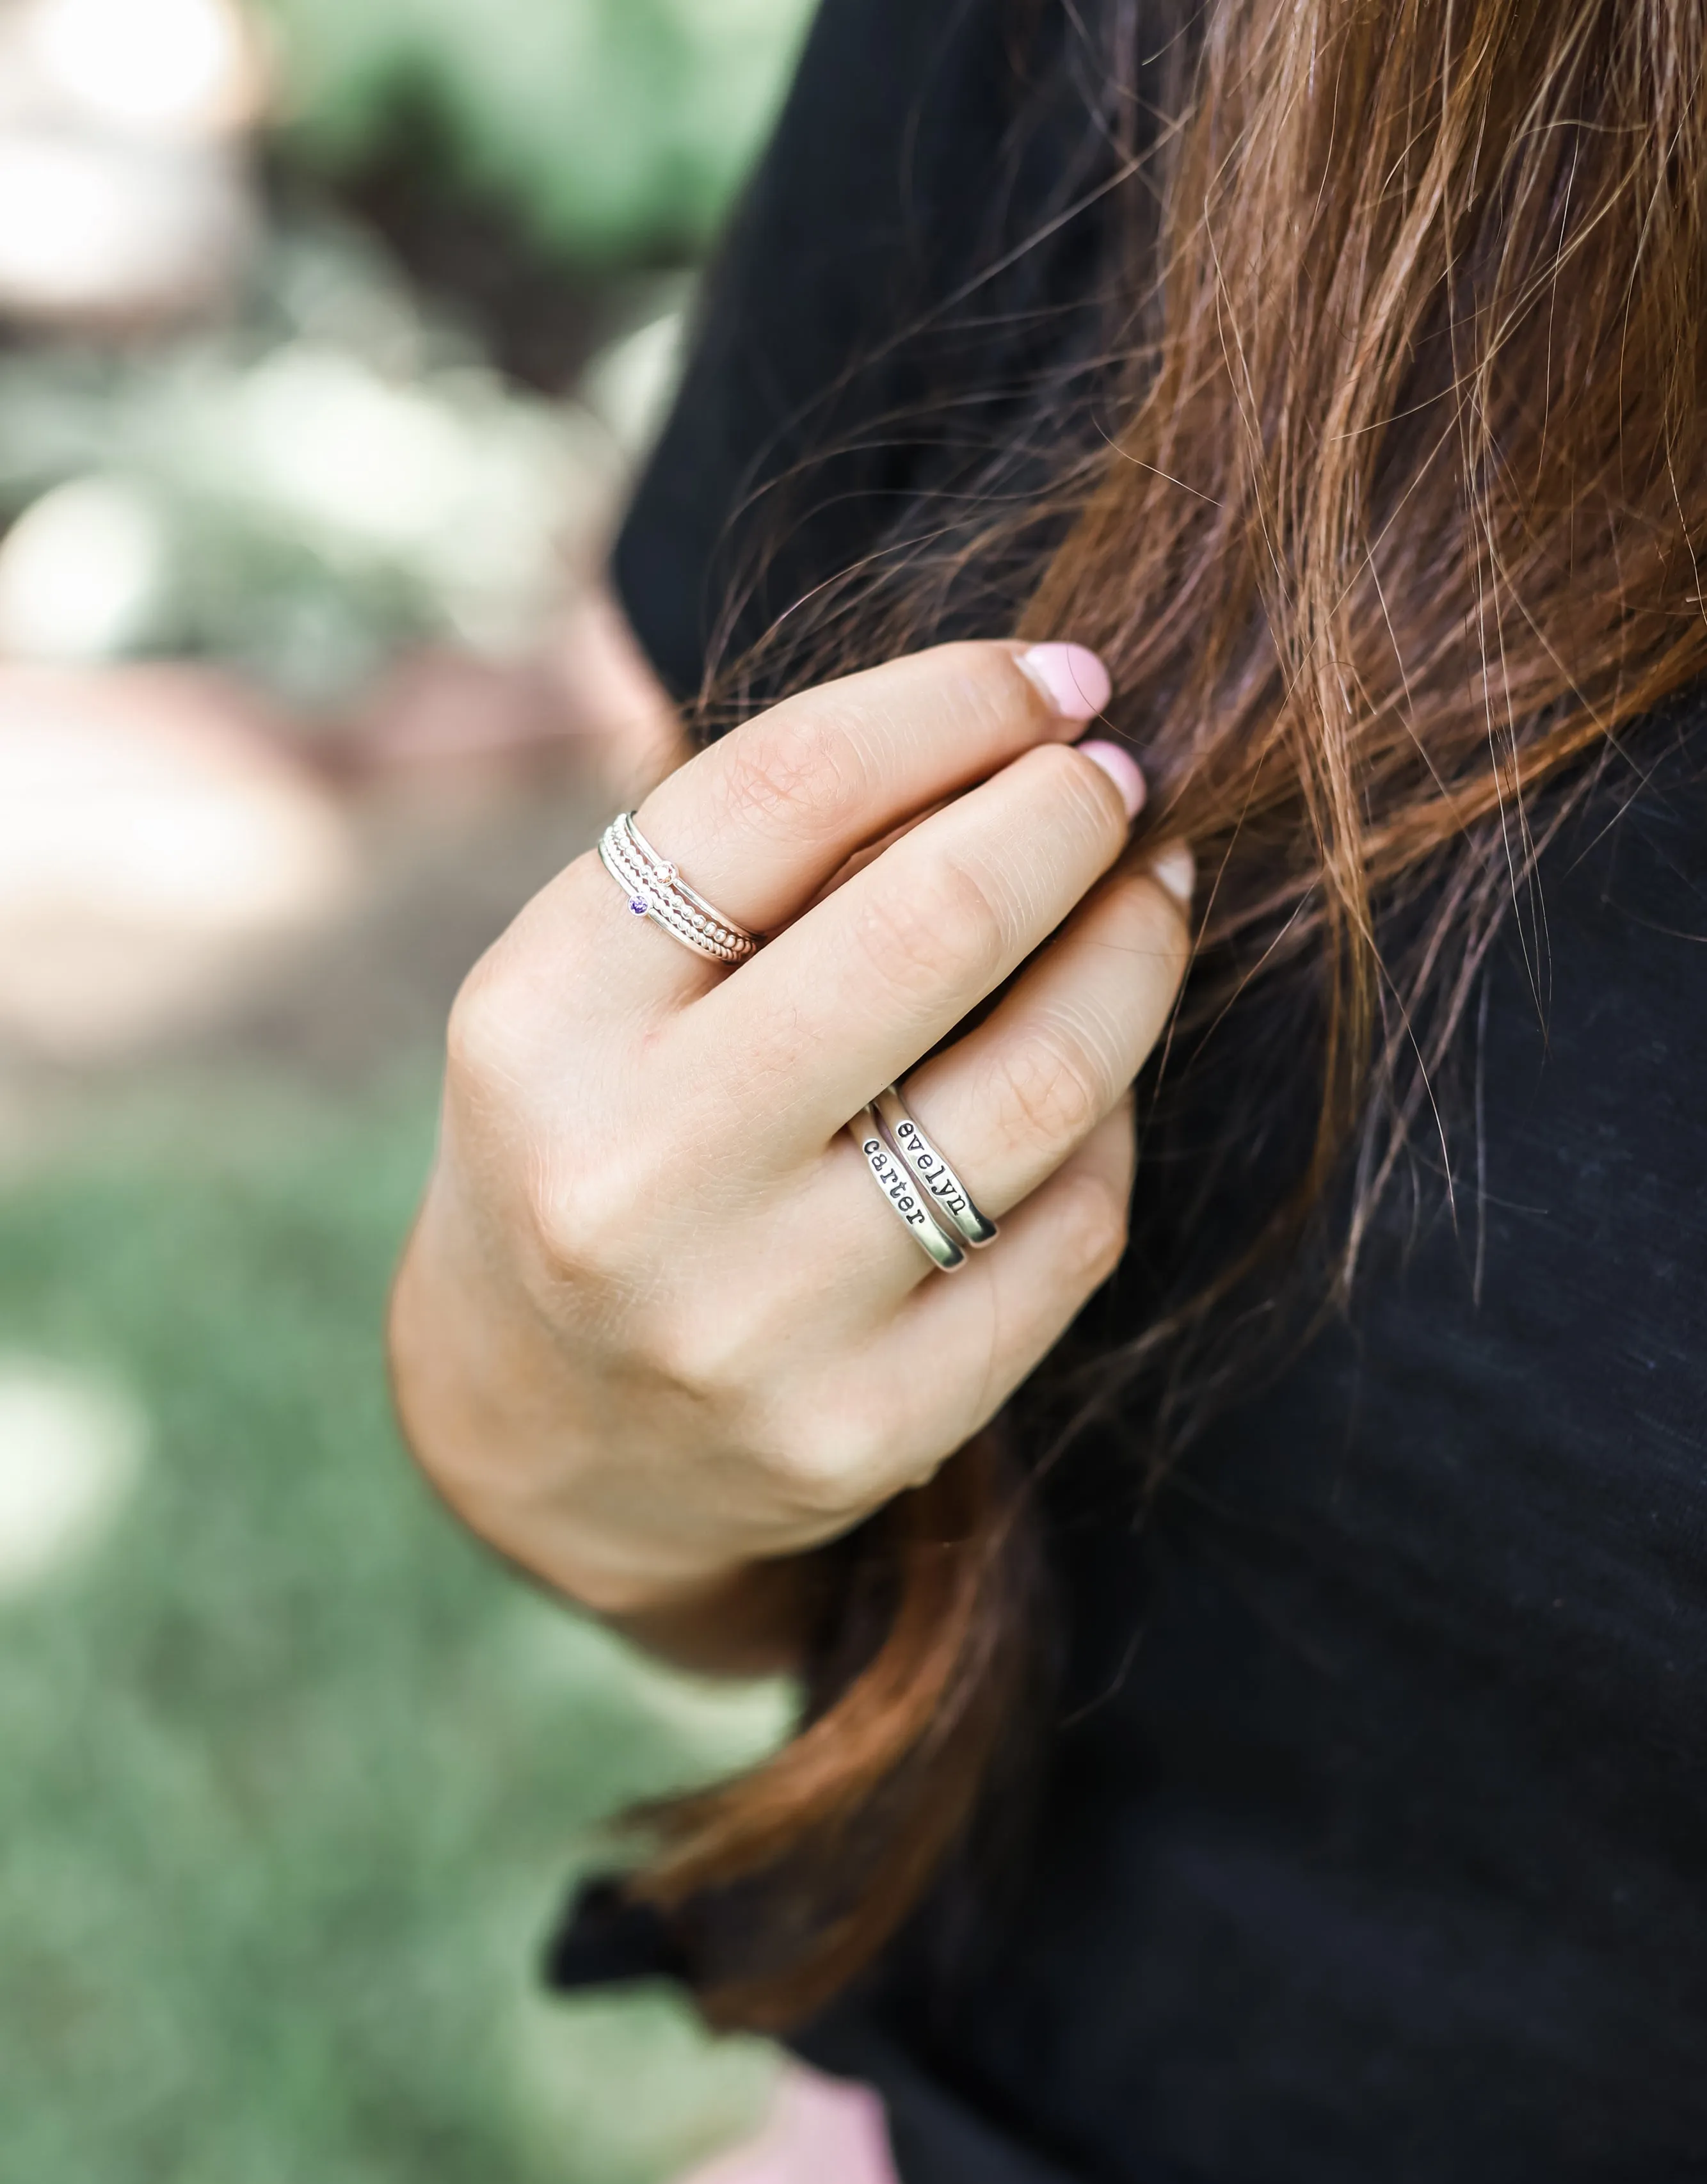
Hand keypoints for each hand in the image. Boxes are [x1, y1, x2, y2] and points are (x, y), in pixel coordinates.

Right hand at [389, 639, 1191, 1634]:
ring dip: (1131, 953)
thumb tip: (1016, 717)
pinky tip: (1090, 1084)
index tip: (1055, 680)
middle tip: (1119, 777)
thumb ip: (747, 857)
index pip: (782, 791)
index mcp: (541, 1021)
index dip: (953, 704)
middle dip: (1067, 814)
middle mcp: (633, 1175)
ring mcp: (755, 1321)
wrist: (545, 1434)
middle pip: (931, 923)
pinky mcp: (866, 1427)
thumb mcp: (590, 986)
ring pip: (1038, 1082)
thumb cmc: (594, 1144)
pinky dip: (1105, 1129)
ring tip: (1147, 896)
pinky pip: (1067, 1230)